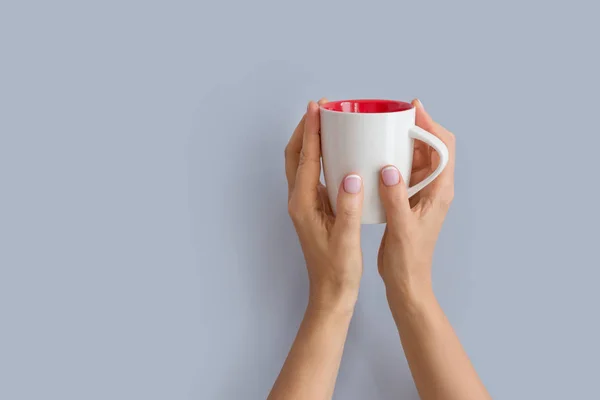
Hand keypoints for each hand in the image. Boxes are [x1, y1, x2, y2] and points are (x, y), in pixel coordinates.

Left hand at [285, 100, 363, 312]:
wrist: (331, 292)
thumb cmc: (338, 271)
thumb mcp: (345, 241)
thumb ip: (347, 208)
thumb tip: (351, 175)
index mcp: (303, 205)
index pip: (304, 160)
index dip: (311, 132)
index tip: (317, 109)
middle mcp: (299, 201)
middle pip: (295, 155)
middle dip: (305, 129)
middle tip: (321, 107)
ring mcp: (306, 204)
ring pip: (301, 163)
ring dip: (310, 140)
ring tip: (326, 121)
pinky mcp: (315, 208)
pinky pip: (313, 174)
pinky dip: (320, 156)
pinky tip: (337, 150)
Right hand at [377, 99, 455, 300]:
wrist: (406, 281)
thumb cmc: (409, 259)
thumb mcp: (402, 228)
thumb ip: (396, 197)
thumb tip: (389, 168)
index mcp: (440, 191)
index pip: (444, 148)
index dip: (431, 125)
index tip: (413, 110)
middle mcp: (434, 188)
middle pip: (432, 147)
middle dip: (416, 128)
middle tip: (393, 116)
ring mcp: (421, 193)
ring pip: (416, 158)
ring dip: (402, 142)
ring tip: (382, 130)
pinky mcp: (407, 199)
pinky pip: (402, 171)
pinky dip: (391, 159)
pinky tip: (374, 156)